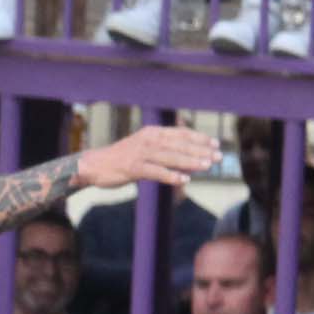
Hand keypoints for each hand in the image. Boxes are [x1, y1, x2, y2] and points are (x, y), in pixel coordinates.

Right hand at [74, 125, 219, 193]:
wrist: (94, 165)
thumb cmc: (121, 158)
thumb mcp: (143, 148)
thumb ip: (164, 152)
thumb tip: (188, 160)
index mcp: (152, 132)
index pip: (180, 133)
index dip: (199, 138)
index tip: (215, 144)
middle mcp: (148, 139)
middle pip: (179, 144)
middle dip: (201, 150)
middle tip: (218, 157)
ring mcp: (140, 153)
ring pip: (170, 156)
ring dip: (190, 161)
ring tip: (207, 166)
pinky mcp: (132, 167)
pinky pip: (155, 171)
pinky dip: (170, 175)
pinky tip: (184, 180)